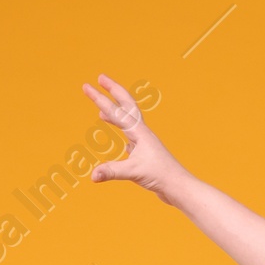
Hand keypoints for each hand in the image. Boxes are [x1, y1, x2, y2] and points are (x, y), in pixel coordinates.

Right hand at [82, 73, 182, 196]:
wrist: (178, 187)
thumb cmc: (161, 177)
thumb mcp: (134, 172)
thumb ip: (112, 171)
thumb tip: (93, 176)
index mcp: (139, 132)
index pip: (115, 111)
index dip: (99, 98)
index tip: (86, 86)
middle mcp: (142, 133)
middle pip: (127, 105)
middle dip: (113, 90)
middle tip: (100, 78)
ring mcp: (145, 142)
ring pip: (128, 120)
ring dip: (115, 112)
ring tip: (101, 112)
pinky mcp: (146, 153)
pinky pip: (130, 136)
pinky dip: (122, 132)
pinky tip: (120, 140)